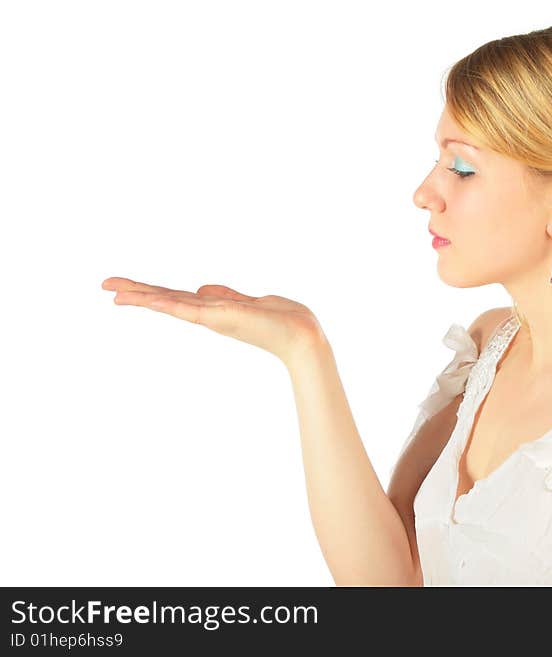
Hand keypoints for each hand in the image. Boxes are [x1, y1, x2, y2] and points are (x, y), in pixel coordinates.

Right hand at [101, 277, 325, 366]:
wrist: (303, 336)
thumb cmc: (284, 320)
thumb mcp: (250, 301)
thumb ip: (225, 295)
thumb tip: (200, 289)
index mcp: (215, 309)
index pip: (176, 298)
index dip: (151, 291)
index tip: (125, 287)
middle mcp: (210, 314)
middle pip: (167, 300)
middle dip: (137, 292)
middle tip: (106, 285)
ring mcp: (214, 317)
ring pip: (171, 304)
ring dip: (143, 296)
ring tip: (115, 290)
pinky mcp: (223, 319)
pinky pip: (190, 310)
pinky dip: (169, 304)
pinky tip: (149, 299)